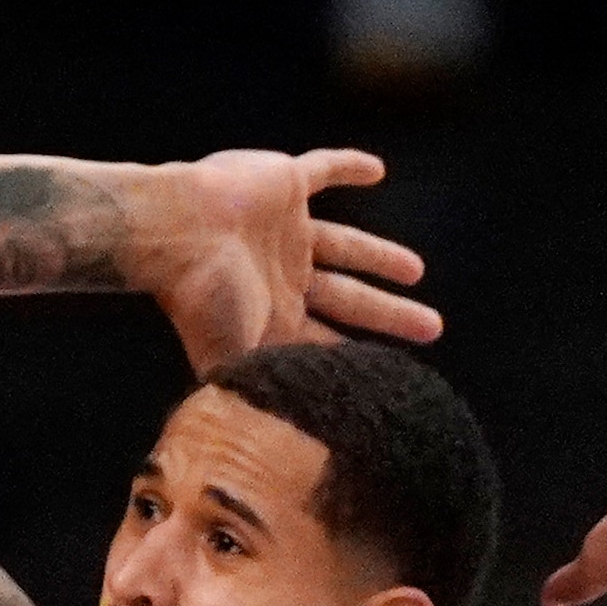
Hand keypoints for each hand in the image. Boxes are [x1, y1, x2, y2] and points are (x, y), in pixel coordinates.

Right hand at [137, 148, 439, 373]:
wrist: (174, 233)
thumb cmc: (203, 299)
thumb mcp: (239, 358)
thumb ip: (270, 387)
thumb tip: (297, 437)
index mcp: (274, 314)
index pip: (327, 340)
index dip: (357, 355)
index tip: (392, 372)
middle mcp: (283, 273)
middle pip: (350, 298)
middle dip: (389, 315)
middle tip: (432, 329)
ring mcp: (285, 228)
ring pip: (345, 243)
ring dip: (379, 256)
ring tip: (417, 271)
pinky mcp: (284, 184)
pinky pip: (324, 170)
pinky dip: (348, 167)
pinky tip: (377, 170)